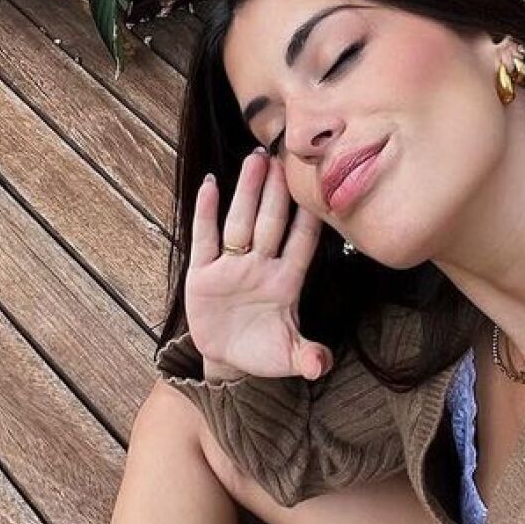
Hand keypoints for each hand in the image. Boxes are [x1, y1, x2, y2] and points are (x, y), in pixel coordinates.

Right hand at [184, 148, 332, 380]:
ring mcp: (232, 267)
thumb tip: (321, 366)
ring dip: (248, 192)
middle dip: (277, 192)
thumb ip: (307, 358)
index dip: (309, 218)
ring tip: (254, 160)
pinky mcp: (203, 274)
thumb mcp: (287, 358)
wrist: (229, 359)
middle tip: (283, 157)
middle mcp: (261, 267)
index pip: (302, 244)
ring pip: (241, 223)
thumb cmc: (263, 352)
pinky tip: (211, 185)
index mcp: (286, 283)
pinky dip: (206, 212)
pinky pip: (205, 238)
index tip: (318, 188)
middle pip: (271, 224)